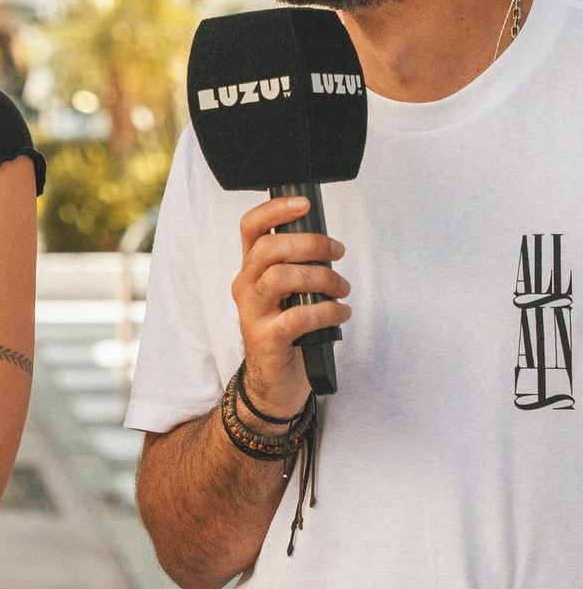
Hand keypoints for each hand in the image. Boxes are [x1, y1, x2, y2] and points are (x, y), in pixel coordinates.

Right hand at [231, 194, 350, 418]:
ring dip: (321, 278)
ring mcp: (253, 313)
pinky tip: (340, 314)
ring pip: (281, 278)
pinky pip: (298, 316)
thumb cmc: (286, 332)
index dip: (275, 210)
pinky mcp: (267, 339)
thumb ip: (297, 268)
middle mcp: (245, 286)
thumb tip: (327, 244)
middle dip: (310, 244)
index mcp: (250, 270)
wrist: (273, 385)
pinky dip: (327, 312)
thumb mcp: (287, 294)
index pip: (250, 227)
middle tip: (337, 252)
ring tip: (342, 289)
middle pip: (268, 249)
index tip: (303, 204)